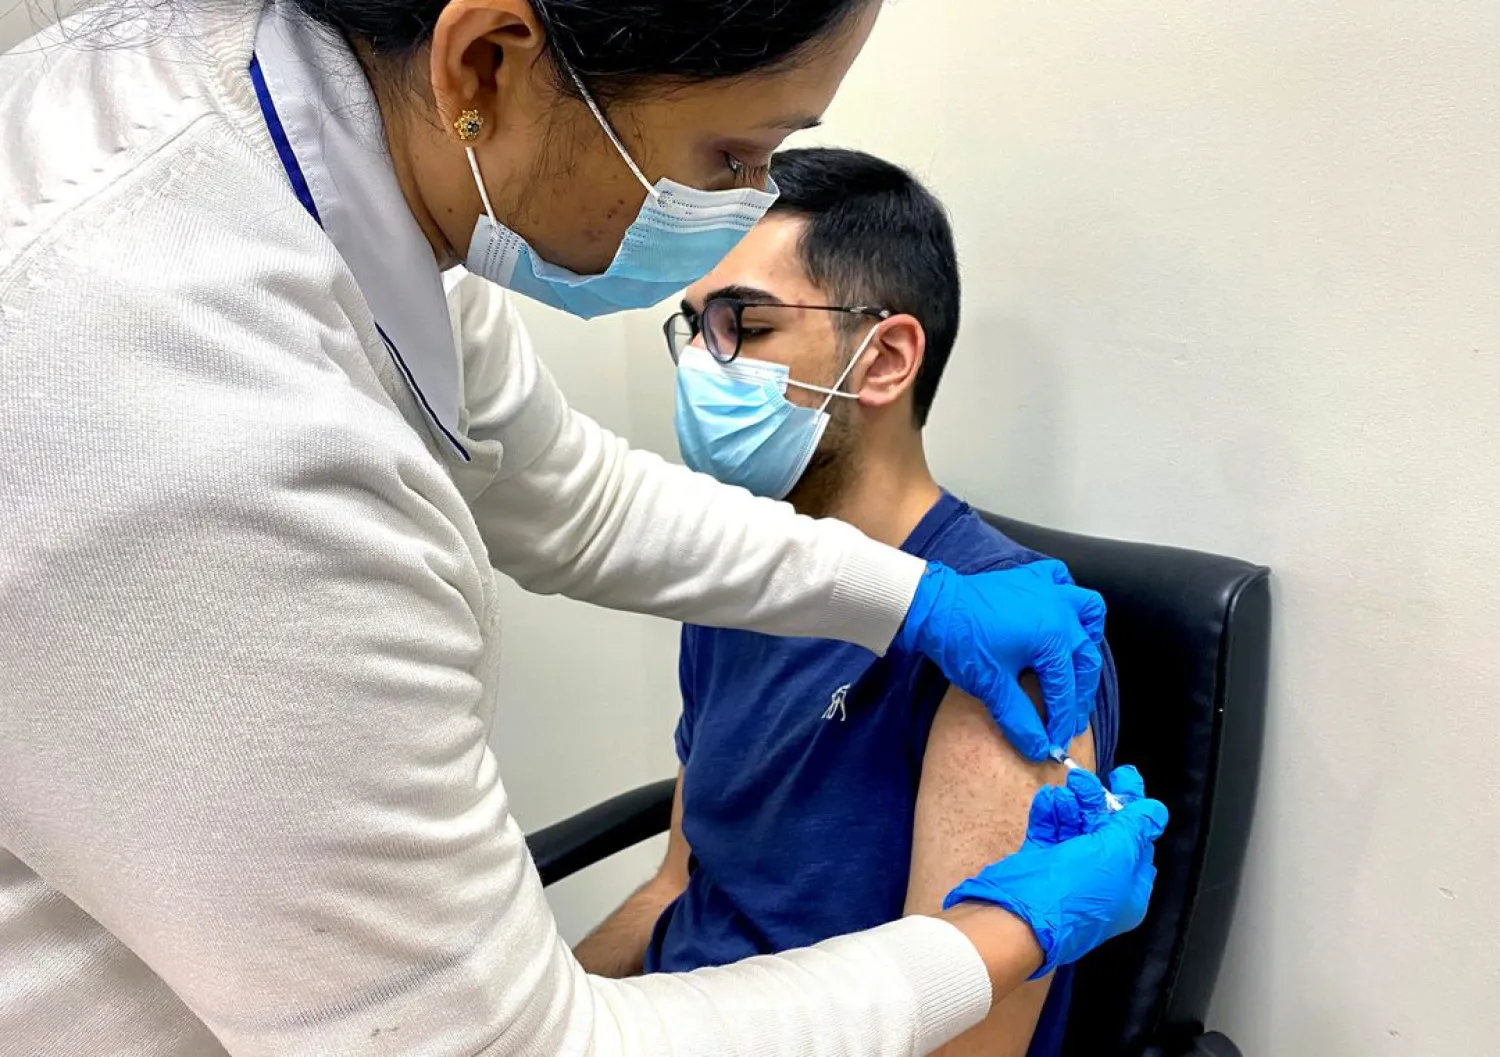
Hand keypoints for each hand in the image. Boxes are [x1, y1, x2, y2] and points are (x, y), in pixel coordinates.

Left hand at [895, 560, 1105, 760]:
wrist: (932, 605)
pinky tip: (1061, 614)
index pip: (1065, 688)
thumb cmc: (961, 641)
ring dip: (1087, 639)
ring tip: (1077, 667)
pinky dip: (1068, 596)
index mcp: (1053, 637)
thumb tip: (1038, 748)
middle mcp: (1059, 611)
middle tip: (1070, 720)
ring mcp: (1047, 590)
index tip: (1057, 742)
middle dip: (1079, 693)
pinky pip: (1062, 581)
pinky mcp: (1030, 579)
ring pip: (1088, 613)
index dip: (1062, 720)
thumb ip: (1019, 719)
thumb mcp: (991, 685)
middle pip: (1083, 658)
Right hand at [943, 766, 1166, 977]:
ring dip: (1071, 805)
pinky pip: (1048, 833)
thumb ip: (1135, 828)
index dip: (1133, 809)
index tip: (1124, 778)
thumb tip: (1156, 811)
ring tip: (1064, 791)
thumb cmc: (1076, 889)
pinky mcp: (1039, 865)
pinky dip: (1049, 814)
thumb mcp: (1116, 855)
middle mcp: (1099, 882)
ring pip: (1074, 829)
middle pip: (1104, 831)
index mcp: (1127, 889)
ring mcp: (1067, 873)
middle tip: (1084, 778)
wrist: (1020, 916)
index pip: (1137, 842)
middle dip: (1096, 802)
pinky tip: (1048, 800)